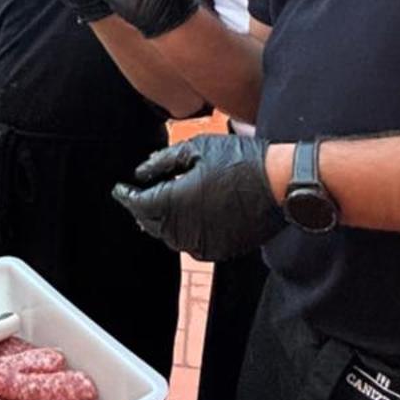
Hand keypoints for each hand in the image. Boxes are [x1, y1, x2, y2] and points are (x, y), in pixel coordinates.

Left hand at [112, 134, 281, 260]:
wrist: (279, 183)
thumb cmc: (239, 160)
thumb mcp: (196, 149)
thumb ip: (163, 162)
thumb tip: (141, 172)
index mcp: (173, 202)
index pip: (138, 204)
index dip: (126, 195)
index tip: (119, 189)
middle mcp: (184, 229)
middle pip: (151, 223)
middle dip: (142, 208)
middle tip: (138, 195)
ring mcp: (202, 243)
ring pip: (170, 236)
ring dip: (163, 221)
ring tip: (161, 204)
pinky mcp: (220, 250)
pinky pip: (192, 243)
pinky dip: (184, 230)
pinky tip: (188, 216)